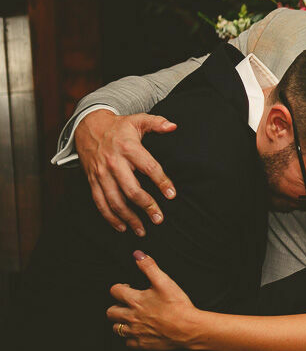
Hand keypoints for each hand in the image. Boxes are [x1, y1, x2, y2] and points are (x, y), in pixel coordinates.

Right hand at [76, 109, 176, 235]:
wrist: (86, 127)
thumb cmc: (119, 127)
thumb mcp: (137, 120)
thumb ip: (156, 123)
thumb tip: (174, 126)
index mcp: (128, 148)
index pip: (149, 167)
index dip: (161, 182)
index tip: (171, 195)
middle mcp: (113, 163)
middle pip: (131, 189)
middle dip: (146, 206)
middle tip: (159, 219)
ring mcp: (101, 174)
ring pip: (114, 200)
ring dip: (128, 218)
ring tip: (142, 230)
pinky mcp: (92, 181)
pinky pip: (99, 202)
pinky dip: (110, 217)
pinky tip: (122, 227)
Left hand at [107, 251, 198, 350]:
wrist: (188, 328)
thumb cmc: (178, 306)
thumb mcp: (165, 281)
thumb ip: (149, 267)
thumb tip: (138, 255)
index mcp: (135, 300)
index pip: (114, 291)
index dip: (120, 287)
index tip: (128, 288)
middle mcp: (131, 317)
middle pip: (110, 312)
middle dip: (117, 305)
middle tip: (128, 303)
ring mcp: (135, 332)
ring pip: (116, 328)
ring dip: (121, 322)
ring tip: (132, 317)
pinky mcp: (142, 344)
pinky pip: (128, 342)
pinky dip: (131, 337)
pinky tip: (140, 331)